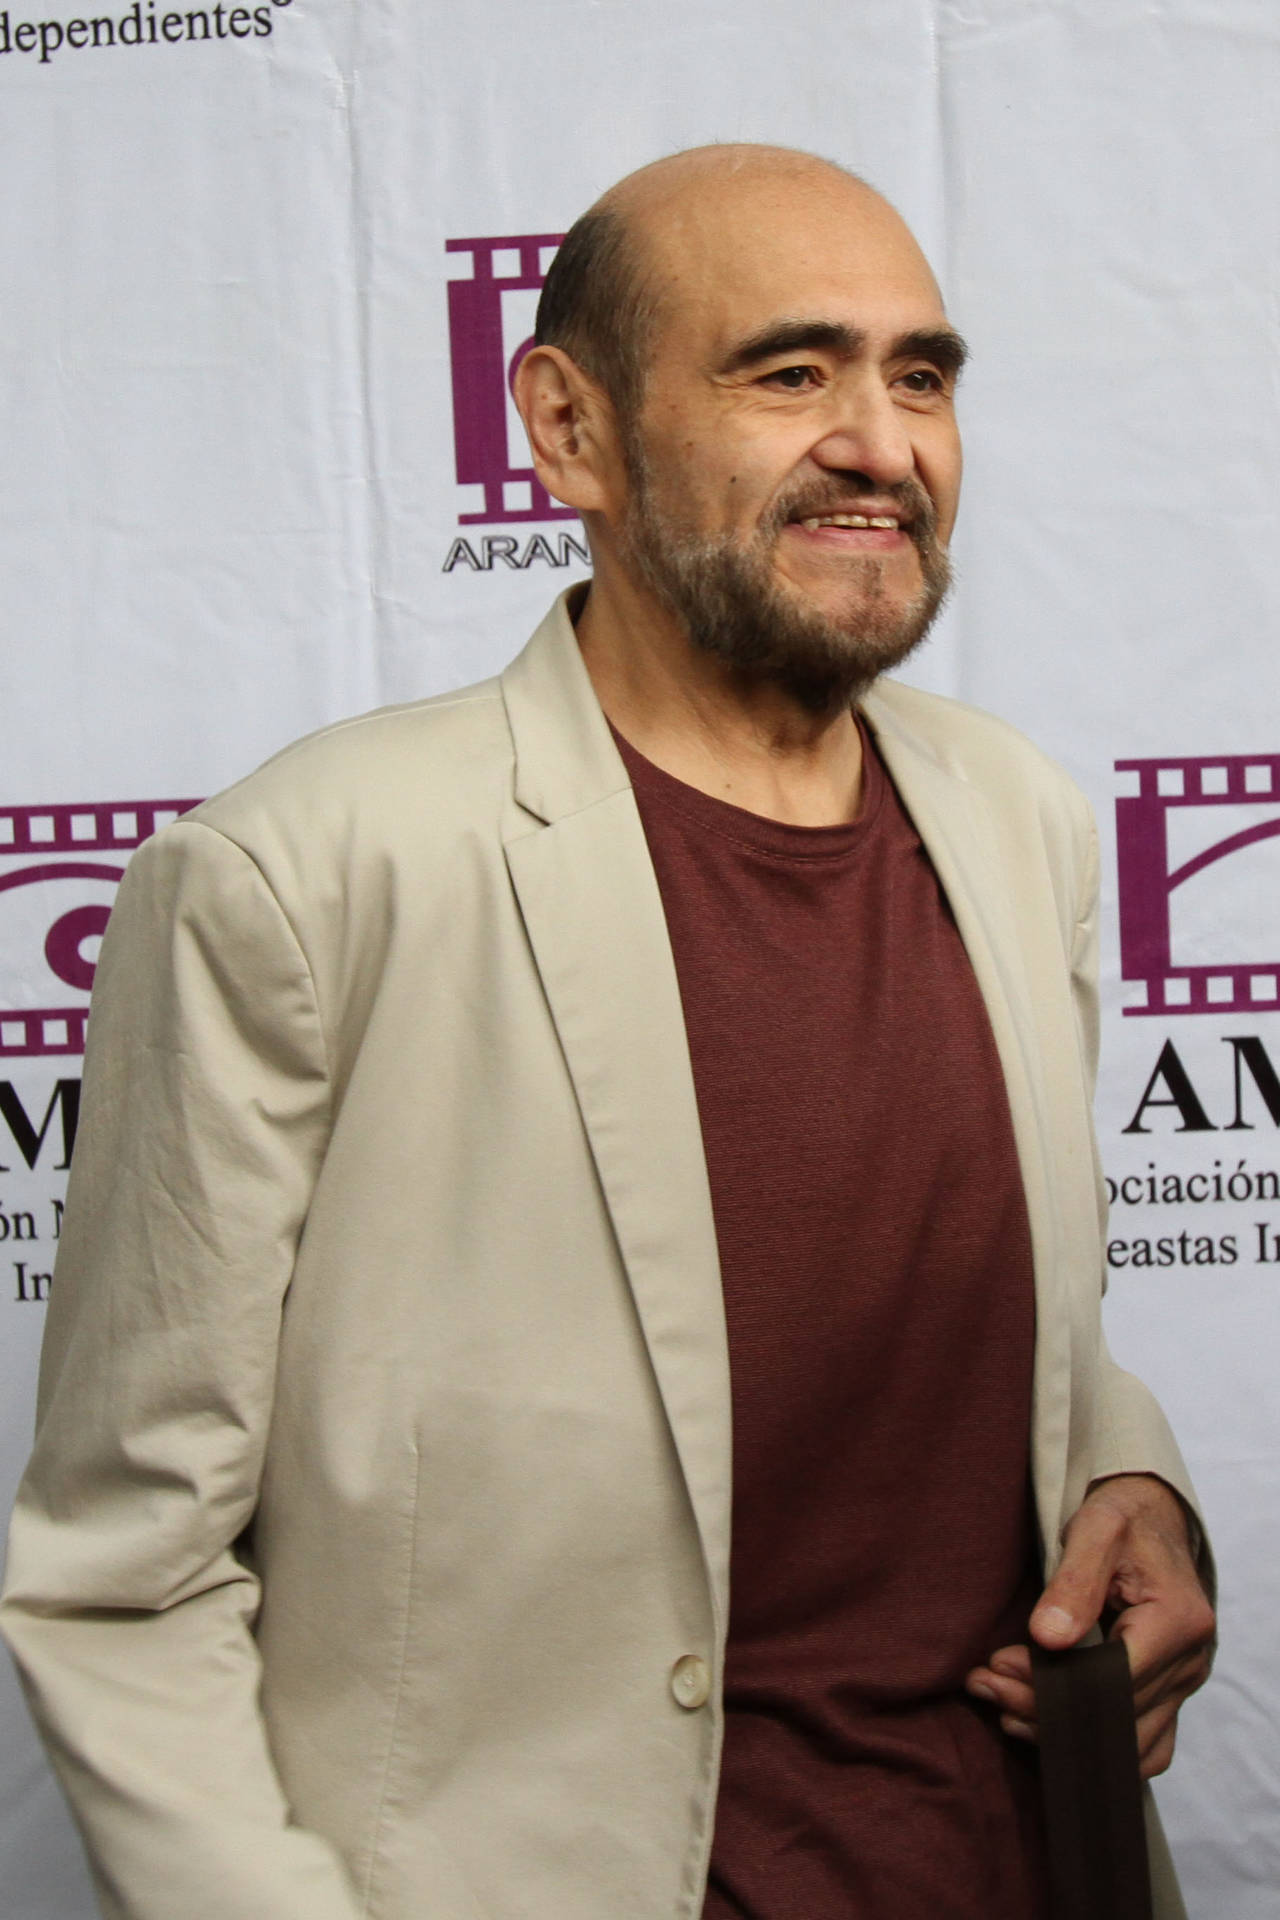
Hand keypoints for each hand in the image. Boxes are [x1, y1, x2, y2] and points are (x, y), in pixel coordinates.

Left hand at [965, 1473, 1214, 1777]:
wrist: (1154, 1519)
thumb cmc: (1124, 1518)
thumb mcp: (1096, 1529)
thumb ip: (1074, 1581)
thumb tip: (1047, 1639)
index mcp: (1178, 1620)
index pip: (1113, 1678)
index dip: (1053, 1682)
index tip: (999, 1666)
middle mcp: (1190, 1661)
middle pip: (1115, 1714)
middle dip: (1043, 1707)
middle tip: (984, 1686)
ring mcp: (1184, 1684)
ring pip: (1126, 1740)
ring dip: (1061, 1733)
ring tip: (1001, 1707)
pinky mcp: (1171, 1694)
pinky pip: (1141, 1744)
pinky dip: (1093, 1744)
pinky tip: (1041, 1727)